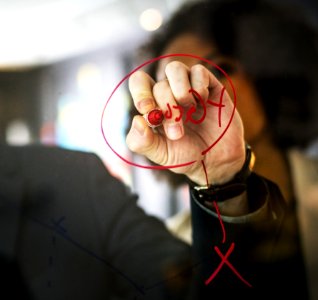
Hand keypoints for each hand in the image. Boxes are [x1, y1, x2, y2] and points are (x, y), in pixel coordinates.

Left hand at [126, 61, 245, 185]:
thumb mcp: (160, 154)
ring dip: (180, 91)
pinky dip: (198, 86)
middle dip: (167, 110)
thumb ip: (141, 142)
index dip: (140, 92)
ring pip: (175, 68)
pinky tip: (204, 103)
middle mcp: (169, 93)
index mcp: (154, 106)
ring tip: (191, 111)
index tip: (148, 111)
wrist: (217, 161)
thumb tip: (137, 120)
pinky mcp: (210, 86)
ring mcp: (189, 88)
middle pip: (159, 85)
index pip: (140, 82)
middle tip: (176, 133)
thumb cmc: (186, 156)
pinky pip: (199, 71)